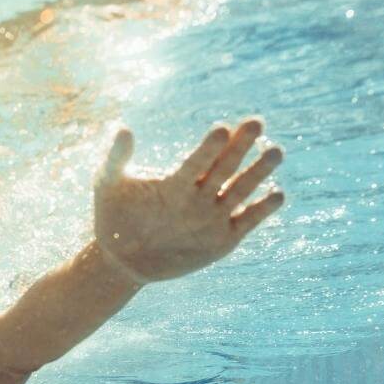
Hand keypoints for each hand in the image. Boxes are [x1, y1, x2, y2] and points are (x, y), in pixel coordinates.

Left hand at [94, 118, 283, 283]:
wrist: (121, 260)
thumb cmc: (113, 216)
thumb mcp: (107, 186)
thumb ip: (116, 159)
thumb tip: (123, 129)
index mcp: (177, 180)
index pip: (198, 159)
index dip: (210, 146)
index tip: (222, 129)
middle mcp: (200, 194)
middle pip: (225, 167)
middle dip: (241, 146)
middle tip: (257, 123)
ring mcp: (213, 216)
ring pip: (241, 190)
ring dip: (258, 171)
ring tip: (275, 151)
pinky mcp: (223, 240)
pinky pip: (247, 222)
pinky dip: (262, 209)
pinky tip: (277, 194)